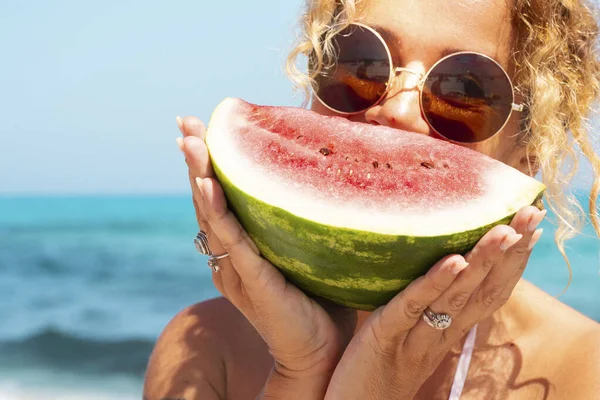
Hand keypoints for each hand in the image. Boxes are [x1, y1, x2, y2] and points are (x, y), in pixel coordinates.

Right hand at [175, 116, 356, 398]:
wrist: (321, 350)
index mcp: (240, 248)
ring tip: (189, 141)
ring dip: (198, 176)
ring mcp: (237, 268)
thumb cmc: (319, 300)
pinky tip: (207, 187)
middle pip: (207, 200)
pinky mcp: (253, 280)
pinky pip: (231, 242)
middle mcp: (229, 256)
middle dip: (196, 159)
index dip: (208, 164)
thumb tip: (322, 177)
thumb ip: (301, 219)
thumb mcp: (306, 250)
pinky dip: (216, 213)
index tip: (201, 128)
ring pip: (211, 215)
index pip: (220, 198)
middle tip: (186, 122)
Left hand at [323, 206, 544, 399]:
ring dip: (483, 261)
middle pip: (484, 289)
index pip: (490, 292)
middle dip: (510, 252)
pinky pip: (413, 307)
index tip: (531, 228)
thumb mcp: (409, 335)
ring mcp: (416, 338)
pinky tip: (454, 260)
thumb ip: (423, 307)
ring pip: (457, 297)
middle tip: (532, 214)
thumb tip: (433, 270)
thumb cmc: (378, 370)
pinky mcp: (386, 338)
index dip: (513, 262)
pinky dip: (435, 283)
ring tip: (505, 230)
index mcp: (447, 330)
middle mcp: (441, 333)